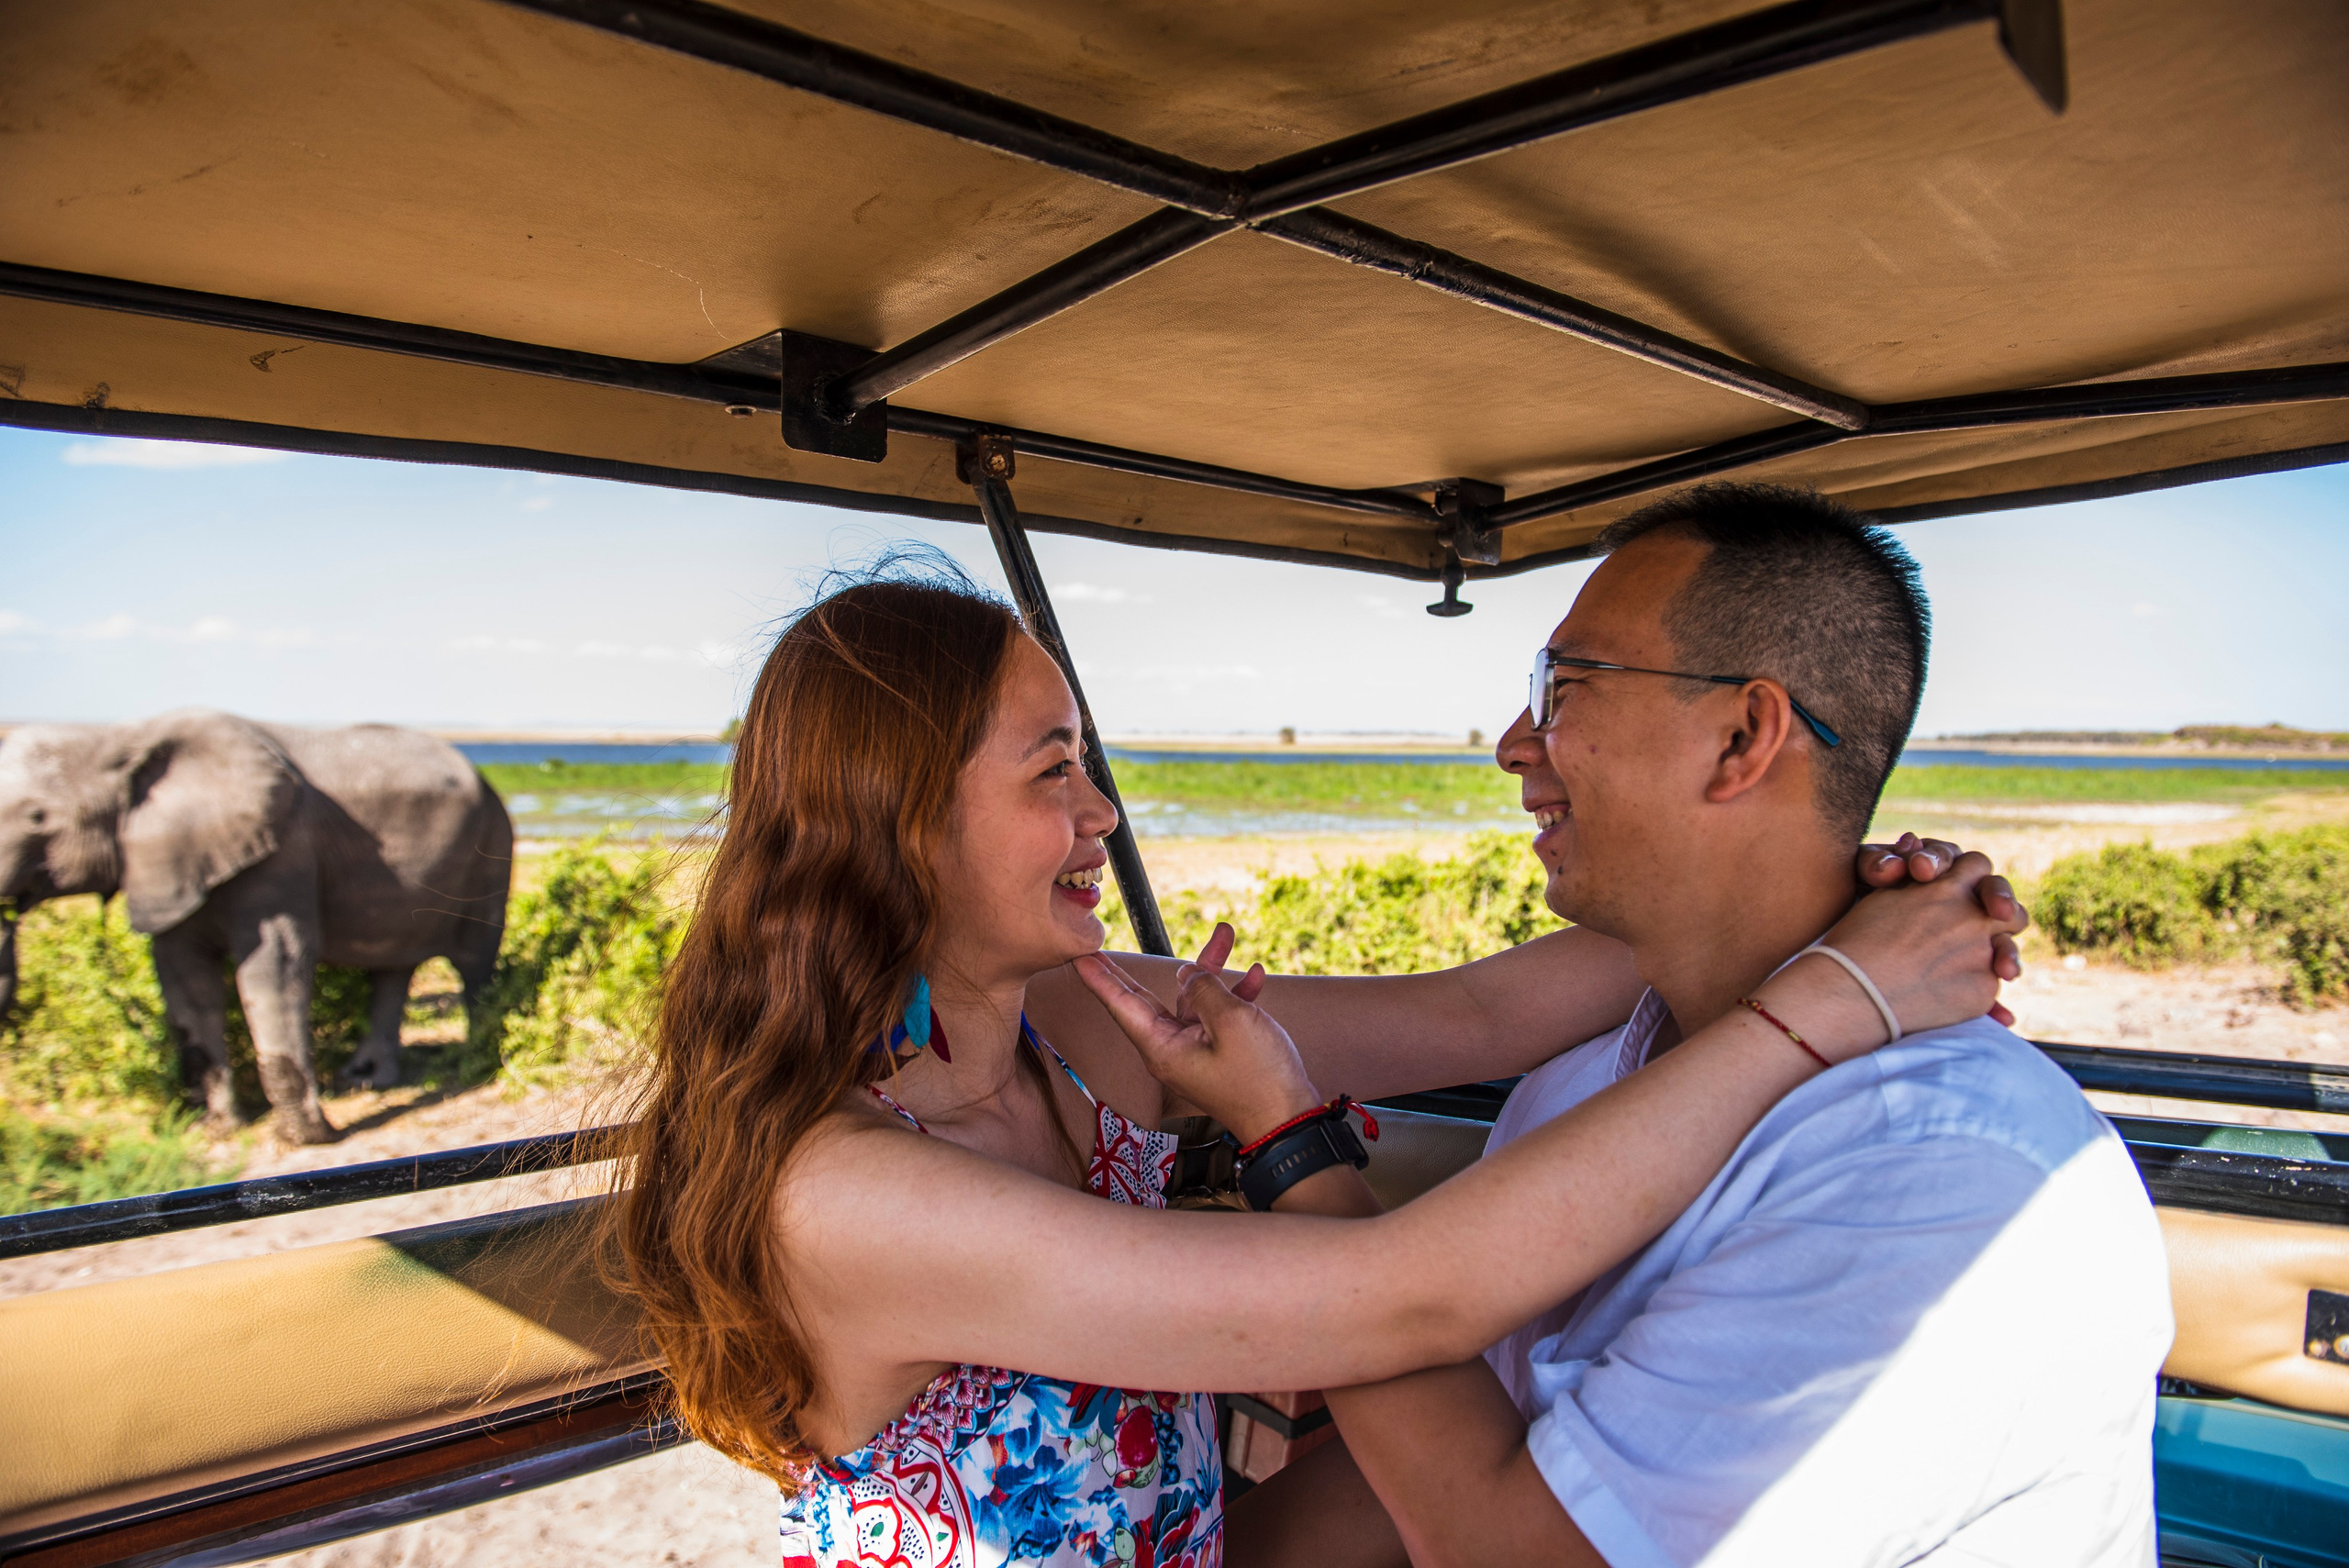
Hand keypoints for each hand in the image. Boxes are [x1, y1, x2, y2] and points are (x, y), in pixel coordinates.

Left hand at [1072, 922, 1321, 1141]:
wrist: (1290, 1122)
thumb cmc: (1259, 1079)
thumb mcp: (1232, 1022)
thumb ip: (1204, 989)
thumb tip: (1187, 975)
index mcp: (1163, 1048)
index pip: (1121, 1006)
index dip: (1100, 979)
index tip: (1078, 958)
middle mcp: (1172, 1049)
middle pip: (1145, 1000)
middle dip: (1132, 970)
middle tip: (1097, 950)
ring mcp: (1195, 1051)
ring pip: (1192, 1000)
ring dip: (1211, 969)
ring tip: (1225, 934)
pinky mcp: (1219, 1053)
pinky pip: (1217, 1017)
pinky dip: (1235, 994)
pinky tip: (1255, 975)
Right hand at [1854, 834, 2027, 1023]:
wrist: (1851, 992)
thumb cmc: (1857, 942)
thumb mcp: (1884, 897)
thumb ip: (1916, 885)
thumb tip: (1924, 867)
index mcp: (1946, 888)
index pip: (1979, 866)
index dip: (1974, 879)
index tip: (1968, 894)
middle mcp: (1972, 917)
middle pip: (2011, 909)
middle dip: (2001, 919)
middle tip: (1985, 932)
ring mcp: (1982, 954)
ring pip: (2009, 950)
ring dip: (2000, 956)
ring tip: (1978, 969)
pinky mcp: (1983, 990)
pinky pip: (1992, 988)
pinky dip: (1975, 991)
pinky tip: (1954, 998)